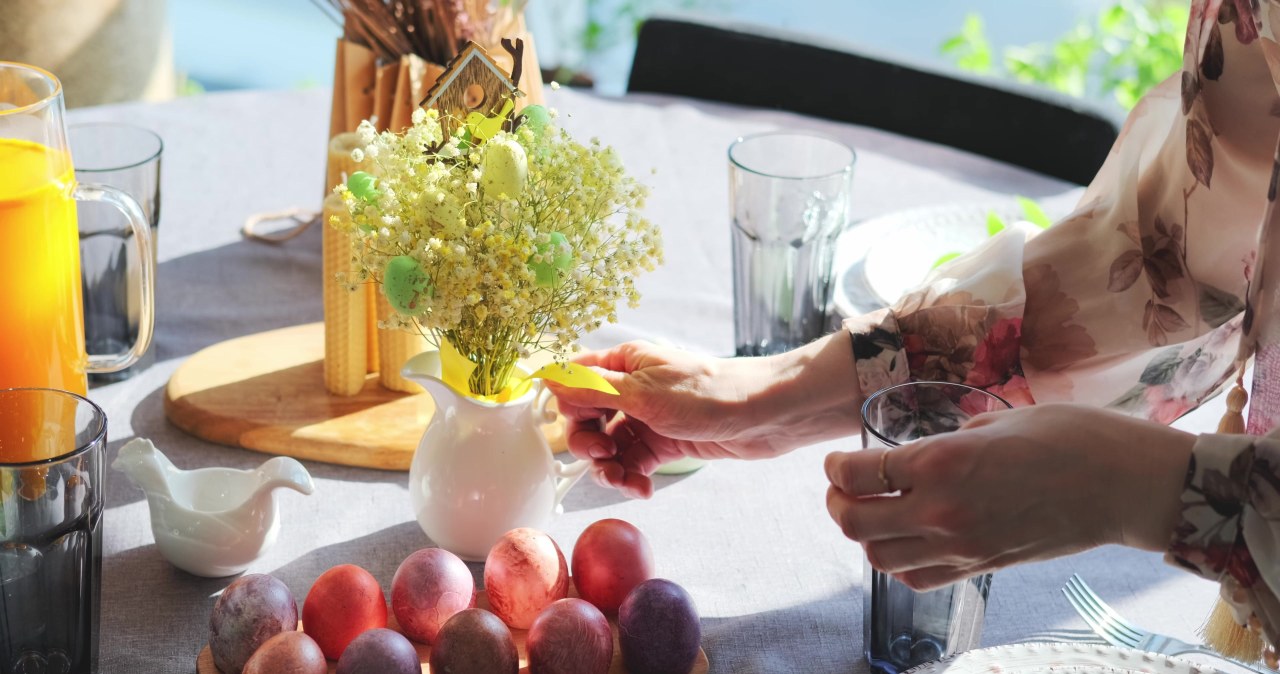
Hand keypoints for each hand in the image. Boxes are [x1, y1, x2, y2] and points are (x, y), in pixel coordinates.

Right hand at [550, 334, 860, 497]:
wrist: (766, 415)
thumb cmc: (707, 394)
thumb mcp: (643, 393)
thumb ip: (593, 389)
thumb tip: (546, 374)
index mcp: (623, 363)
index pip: (575, 381)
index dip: (568, 406)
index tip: (581, 425)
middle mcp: (632, 388)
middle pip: (587, 418)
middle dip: (588, 444)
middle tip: (603, 458)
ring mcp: (649, 418)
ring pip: (610, 446)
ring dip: (611, 469)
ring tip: (626, 482)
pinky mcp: (666, 443)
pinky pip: (634, 463)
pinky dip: (633, 478)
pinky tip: (644, 490)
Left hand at [824, 404, 1193, 590]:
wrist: (1123, 484)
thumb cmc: (1069, 437)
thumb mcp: (994, 420)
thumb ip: (945, 441)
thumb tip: (919, 457)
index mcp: (941, 461)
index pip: (857, 475)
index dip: (835, 468)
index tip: (836, 461)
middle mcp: (941, 509)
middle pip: (853, 523)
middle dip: (837, 503)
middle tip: (842, 487)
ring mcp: (960, 545)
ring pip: (878, 557)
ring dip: (864, 534)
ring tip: (872, 511)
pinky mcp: (980, 567)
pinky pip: (916, 577)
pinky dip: (897, 560)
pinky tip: (906, 536)